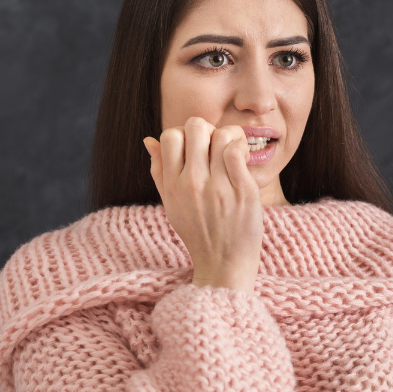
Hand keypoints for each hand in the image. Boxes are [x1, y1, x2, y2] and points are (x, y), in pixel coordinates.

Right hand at [144, 117, 262, 295]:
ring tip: (233, 154)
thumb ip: (159, 171)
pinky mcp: (242, 191)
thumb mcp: (171, 205)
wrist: (224, 265)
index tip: (198, 149)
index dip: (186, 134)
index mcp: (172, 185)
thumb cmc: (200, 233)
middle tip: (217, 148)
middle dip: (209, 130)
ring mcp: (217, 187)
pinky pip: (238, 152)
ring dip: (230, 138)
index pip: (170, 135)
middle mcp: (192, 184)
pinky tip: (244, 162)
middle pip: (196, 126)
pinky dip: (242, 149)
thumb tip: (149, 140)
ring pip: (222, 134)